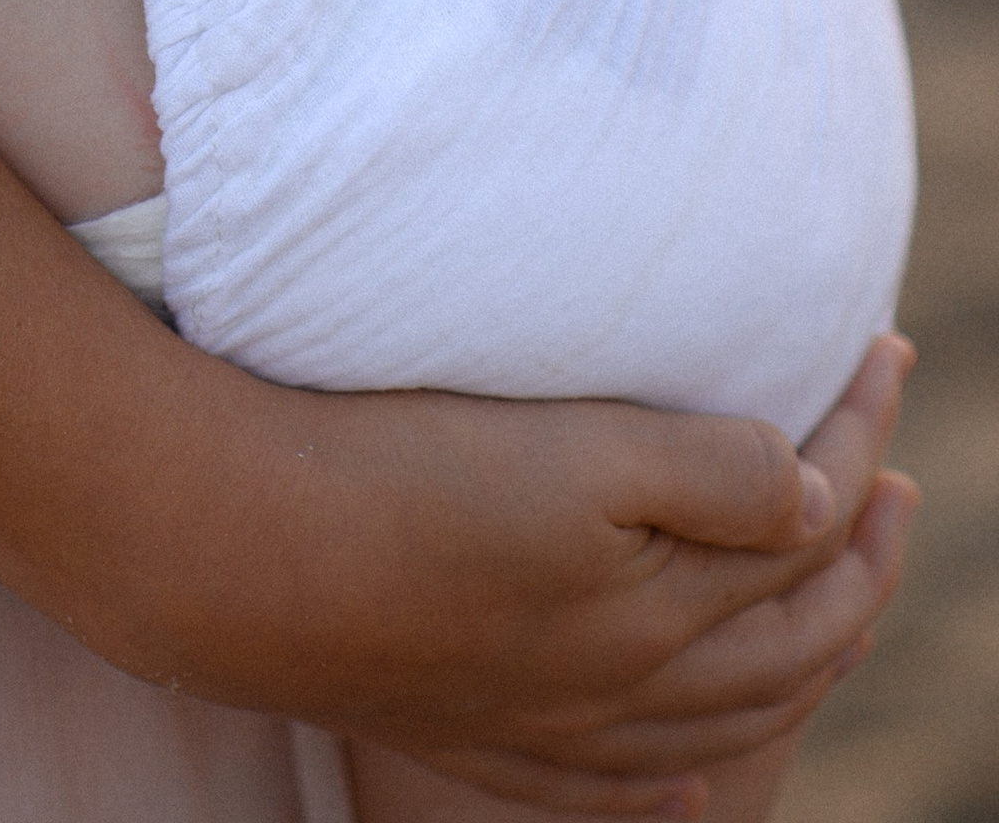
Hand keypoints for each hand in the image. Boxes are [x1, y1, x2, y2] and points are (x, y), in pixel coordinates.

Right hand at [244, 337, 913, 810]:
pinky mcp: (469, 734)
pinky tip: (687, 792)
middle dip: (853, 557)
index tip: (881, 356)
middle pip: (780, 640)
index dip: (853, 441)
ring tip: (831, 610)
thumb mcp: (575, 454)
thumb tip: (813, 492)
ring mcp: (543, 723)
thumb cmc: (402, 479)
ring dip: (793, 664)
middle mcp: (620, 689)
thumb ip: (707, 474)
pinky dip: (669, 787)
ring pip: (713, 723)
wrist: (239, 558)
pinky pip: (604, 788)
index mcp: (660, 615)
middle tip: (895, 486)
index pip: (802, 531)